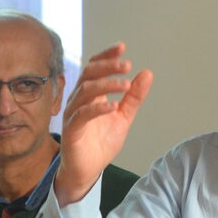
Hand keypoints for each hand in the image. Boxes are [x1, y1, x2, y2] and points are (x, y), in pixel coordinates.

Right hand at [54, 44, 152, 205]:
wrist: (88, 169)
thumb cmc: (101, 143)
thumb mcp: (123, 117)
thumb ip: (133, 97)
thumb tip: (146, 74)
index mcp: (91, 94)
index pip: (94, 67)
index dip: (106, 56)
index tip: (122, 47)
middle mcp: (79, 100)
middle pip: (89, 74)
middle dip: (107, 67)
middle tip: (127, 65)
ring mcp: (73, 114)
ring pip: (86, 91)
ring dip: (106, 85)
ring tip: (125, 85)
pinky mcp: (71, 130)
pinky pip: (83, 114)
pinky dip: (98, 108)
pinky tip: (113, 106)